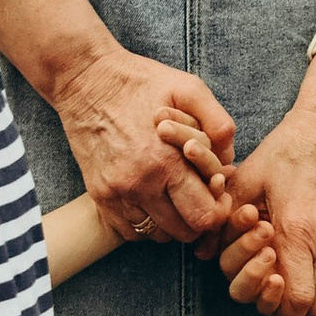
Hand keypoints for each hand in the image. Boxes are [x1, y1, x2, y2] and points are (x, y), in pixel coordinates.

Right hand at [55, 50, 237, 245]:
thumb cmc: (141, 82)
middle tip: (198, 196)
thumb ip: (218, 124)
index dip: (218, 209)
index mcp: (166, 162)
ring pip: (157, 235)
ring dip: (172, 221)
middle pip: (183, 232)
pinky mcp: (99, 195)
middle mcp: (139, 185)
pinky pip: (130, 230)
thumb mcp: (189, 89)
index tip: (216, 193)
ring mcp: (116, 193)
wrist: (85, 80)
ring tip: (175, 195)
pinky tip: (152, 198)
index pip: (205, 217)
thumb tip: (230, 162)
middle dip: (198, 218)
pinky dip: (146, 221)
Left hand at [222, 63, 315, 315]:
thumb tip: (204, 253)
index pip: (296, 300)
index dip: (277, 306)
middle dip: (295, 309)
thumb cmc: (289, 151)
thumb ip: (225, 221)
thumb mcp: (248, 179)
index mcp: (297, 231)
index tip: (268, 289)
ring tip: (304, 283)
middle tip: (281, 292)